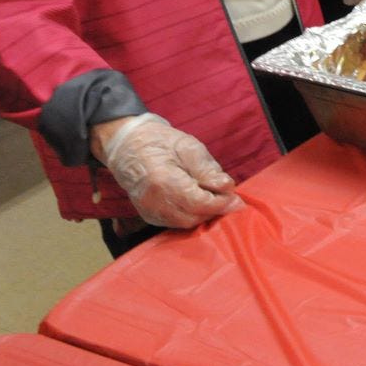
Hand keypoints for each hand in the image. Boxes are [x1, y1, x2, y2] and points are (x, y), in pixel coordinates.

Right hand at [90, 113, 243, 228]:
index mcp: (162, 180)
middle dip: (215, 210)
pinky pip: (174, 223)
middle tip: (230, 198)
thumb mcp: (188, 147)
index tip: (237, 199)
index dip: (221, 203)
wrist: (128, 146)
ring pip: (184, 223)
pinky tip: (200, 202)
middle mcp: (152, 201)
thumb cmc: (161, 142)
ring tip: (216, 199)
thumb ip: (207, 170)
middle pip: (192, 217)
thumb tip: (227, 187)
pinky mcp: (148, 215)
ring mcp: (147, 210)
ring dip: (204, 214)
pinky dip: (191, 216)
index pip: (198, 203)